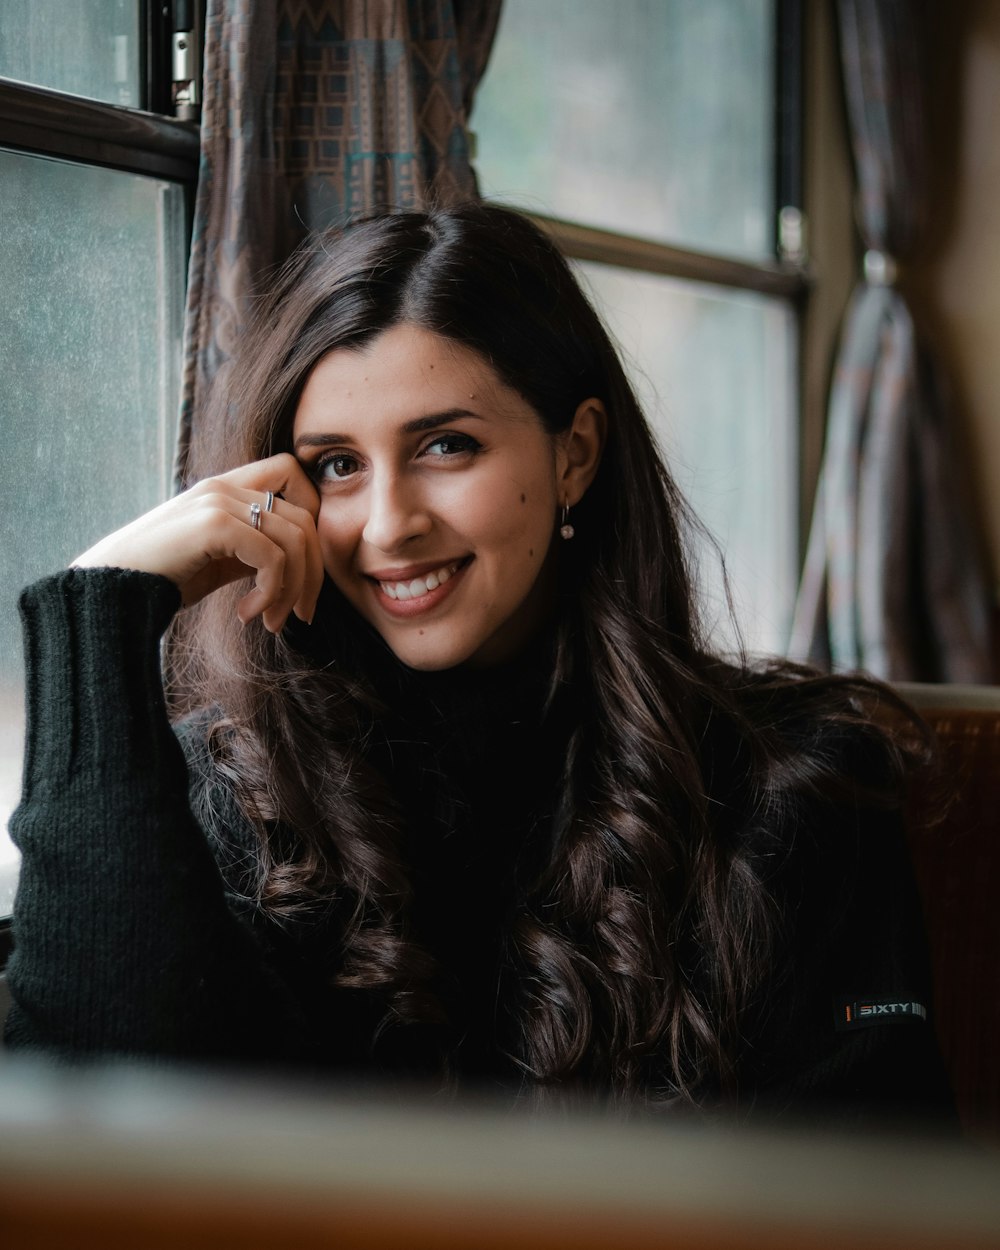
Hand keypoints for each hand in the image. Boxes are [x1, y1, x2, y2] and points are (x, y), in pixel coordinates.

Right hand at [73, 454, 323, 632]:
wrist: (110, 589)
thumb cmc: (163, 578)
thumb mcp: (218, 560)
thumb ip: (254, 550)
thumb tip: (298, 565)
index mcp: (226, 488)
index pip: (293, 475)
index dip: (311, 520)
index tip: (300, 570)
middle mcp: (224, 487)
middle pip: (305, 518)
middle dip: (312, 573)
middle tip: (300, 615)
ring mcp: (218, 502)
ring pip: (295, 540)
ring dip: (292, 590)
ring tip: (271, 620)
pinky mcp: (213, 524)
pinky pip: (273, 557)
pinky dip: (271, 592)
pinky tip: (247, 613)